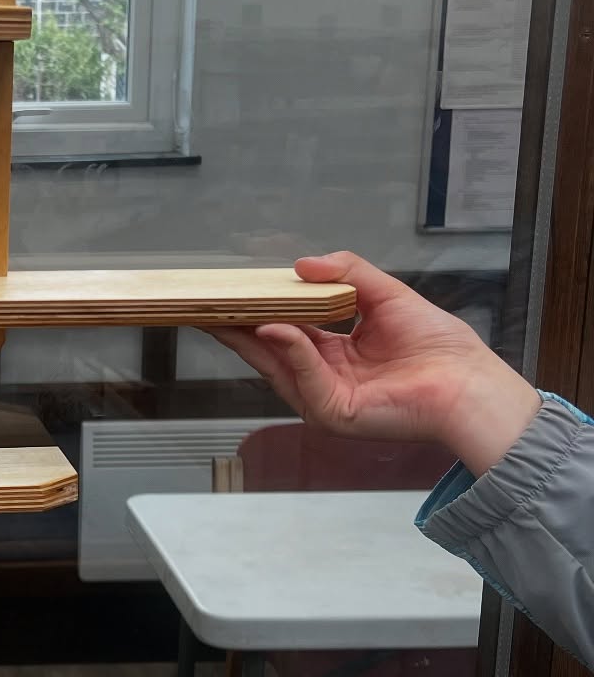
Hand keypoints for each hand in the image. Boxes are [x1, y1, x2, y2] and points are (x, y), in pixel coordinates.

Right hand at [210, 252, 540, 474]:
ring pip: (277, 362)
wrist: (468, 383)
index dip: (261, 310)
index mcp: (335, 354)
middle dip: (237, 326)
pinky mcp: (332, 412)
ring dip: (251, 335)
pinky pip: (303, 375)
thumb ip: (348, 273)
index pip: (287, 329)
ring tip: (227, 309)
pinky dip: (288, 349)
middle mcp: (324, 377)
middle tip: (209, 303)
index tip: (234, 292)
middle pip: (270, 349)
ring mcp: (324, 397)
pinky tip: (274, 326)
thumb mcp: (387, 295)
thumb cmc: (440, 348)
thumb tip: (301, 264)